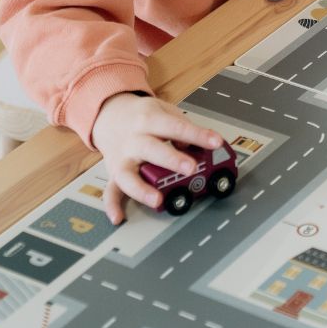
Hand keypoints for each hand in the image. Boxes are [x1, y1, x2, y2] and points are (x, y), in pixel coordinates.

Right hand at [91, 92, 222, 223]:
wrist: (110, 114)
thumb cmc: (142, 115)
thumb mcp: (164, 110)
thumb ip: (181, 126)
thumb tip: (195, 146)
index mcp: (149, 120)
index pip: (176, 127)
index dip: (198, 135)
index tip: (216, 142)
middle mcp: (134, 140)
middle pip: (152, 150)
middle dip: (172, 160)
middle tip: (190, 168)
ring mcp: (123, 158)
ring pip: (128, 175)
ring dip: (142, 189)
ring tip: (157, 199)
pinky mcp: (114, 173)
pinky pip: (111, 191)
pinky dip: (112, 205)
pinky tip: (118, 217)